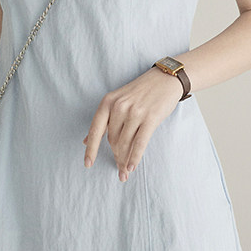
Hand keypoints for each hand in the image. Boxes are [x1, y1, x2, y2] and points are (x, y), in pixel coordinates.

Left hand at [83, 66, 183, 181]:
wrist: (165, 79)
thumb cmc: (141, 91)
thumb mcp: (118, 100)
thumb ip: (104, 120)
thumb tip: (86, 140)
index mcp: (108, 102)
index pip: (95, 130)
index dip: (91, 149)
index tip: (88, 164)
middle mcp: (119, 107)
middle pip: (112, 140)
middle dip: (115, 156)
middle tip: (118, 168)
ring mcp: (135, 112)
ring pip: (125, 143)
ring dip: (124, 160)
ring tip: (125, 171)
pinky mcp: (150, 118)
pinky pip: (139, 143)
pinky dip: (135, 157)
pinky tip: (131, 167)